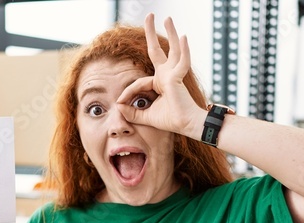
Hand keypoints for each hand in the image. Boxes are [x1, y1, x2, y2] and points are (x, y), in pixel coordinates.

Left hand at [115, 14, 203, 137]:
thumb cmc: (170, 120)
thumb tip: (117, 107)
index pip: (139, 82)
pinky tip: (184, 37)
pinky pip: (182, 61)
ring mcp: (173, 74)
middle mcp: (167, 75)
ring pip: (171, 50)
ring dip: (171, 33)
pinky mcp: (178, 77)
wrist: (185, 125)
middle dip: (151, 33)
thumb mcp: (145, 116)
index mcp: (160, 82)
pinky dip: (184, 49)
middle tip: (150, 16)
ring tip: (167, 18)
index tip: (119, 103)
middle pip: (157, 50)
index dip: (127, 92)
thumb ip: (132, 112)